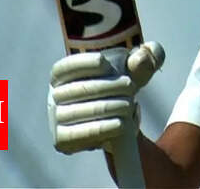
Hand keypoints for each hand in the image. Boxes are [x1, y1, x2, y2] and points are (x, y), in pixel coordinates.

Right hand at [47, 42, 164, 153]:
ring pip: (78, 111)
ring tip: (129, 105)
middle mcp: (54, 96)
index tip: (106, 63)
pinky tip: (121, 124)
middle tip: (131, 86)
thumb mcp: (138, 70)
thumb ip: (145, 58)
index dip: (82, 63)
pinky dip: (100, 128)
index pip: (64, 68)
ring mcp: (56, 119)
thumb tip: (140, 59)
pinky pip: (76, 134)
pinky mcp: (62, 140)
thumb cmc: (124, 88)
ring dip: (108, 107)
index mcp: (63, 76)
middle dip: (108, 86)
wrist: (120, 120)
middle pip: (78, 89)